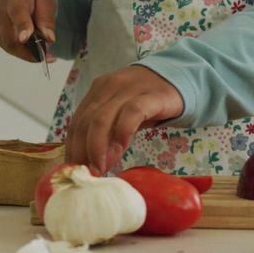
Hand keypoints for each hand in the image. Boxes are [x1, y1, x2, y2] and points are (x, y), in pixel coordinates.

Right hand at [0, 0, 56, 62]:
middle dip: (29, 49)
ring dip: (27, 54)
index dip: (21, 27)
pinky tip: (35, 53)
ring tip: (45, 55)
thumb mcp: (47, 2)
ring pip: (9, 46)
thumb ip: (47, 20)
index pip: (16, 13)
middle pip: (10, 37)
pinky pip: (9, 48)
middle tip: (48, 54)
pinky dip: (23, 53)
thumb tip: (48, 38)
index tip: (26, 38)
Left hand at [66, 66, 184, 172]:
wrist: (181, 78)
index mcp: (98, 91)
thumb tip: (91, 161)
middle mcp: (109, 87)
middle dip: (82, 152)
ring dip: (97, 148)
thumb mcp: (123, 113)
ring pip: (102, 118)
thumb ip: (108, 130)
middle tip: (87, 174)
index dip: (73, 148)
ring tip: (101, 169)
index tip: (75, 170)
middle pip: (85, 122)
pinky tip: (121, 149)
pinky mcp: (151, 95)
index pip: (77, 122)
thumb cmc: (149, 101)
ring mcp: (129, 89)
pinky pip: (132, 113)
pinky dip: (122, 131)